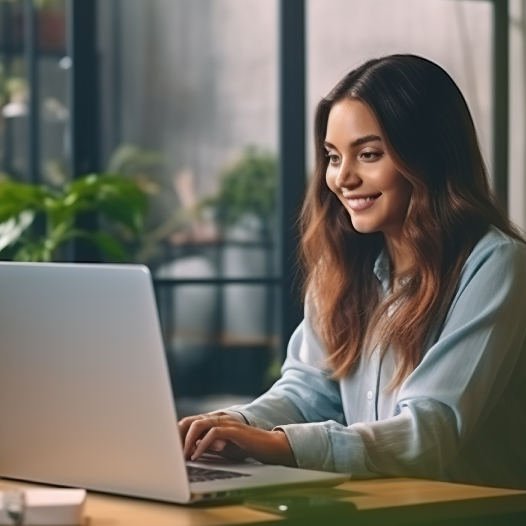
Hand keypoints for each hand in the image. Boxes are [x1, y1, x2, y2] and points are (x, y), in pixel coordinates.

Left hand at [179, 413, 296, 466]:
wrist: (269, 446)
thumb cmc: (245, 447)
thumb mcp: (221, 447)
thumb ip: (206, 446)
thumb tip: (189, 450)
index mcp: (213, 421)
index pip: (188, 422)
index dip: (176, 435)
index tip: (168, 450)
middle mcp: (217, 418)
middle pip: (189, 420)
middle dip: (177, 436)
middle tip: (171, 454)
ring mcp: (225, 422)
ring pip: (198, 424)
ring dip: (187, 441)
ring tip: (182, 457)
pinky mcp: (233, 430)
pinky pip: (213, 433)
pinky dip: (202, 445)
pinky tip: (197, 456)